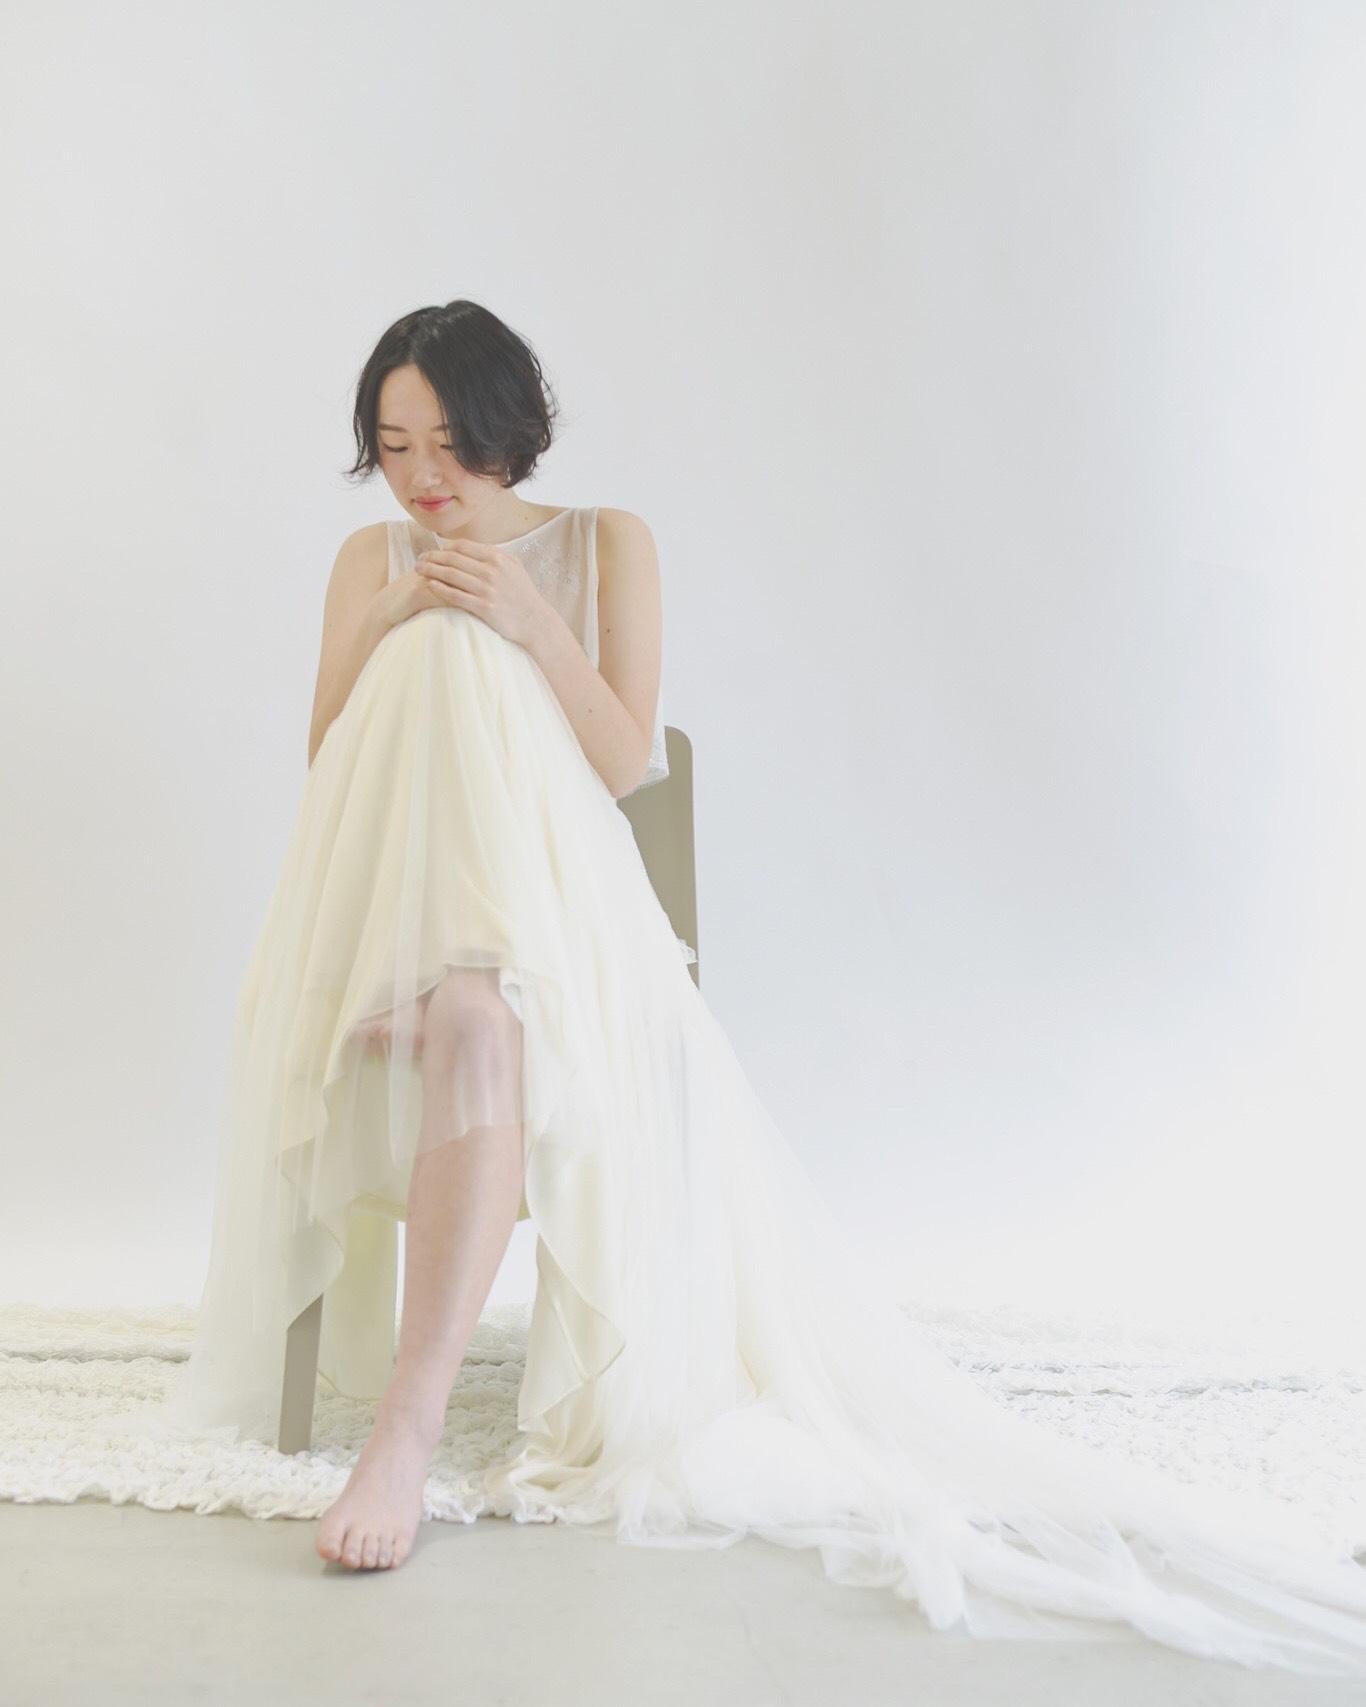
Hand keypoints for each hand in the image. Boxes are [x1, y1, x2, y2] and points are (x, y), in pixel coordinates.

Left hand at [412, 539, 552, 648]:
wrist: (534, 620)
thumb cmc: (523, 593)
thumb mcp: (514, 567)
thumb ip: (494, 555)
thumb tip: (472, 547)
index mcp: (497, 558)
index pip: (462, 546)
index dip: (444, 547)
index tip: (433, 550)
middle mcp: (491, 571)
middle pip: (453, 559)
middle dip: (432, 557)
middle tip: (419, 559)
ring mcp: (487, 589)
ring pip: (451, 575)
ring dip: (431, 571)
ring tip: (418, 570)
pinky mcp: (483, 607)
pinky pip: (456, 596)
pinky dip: (440, 589)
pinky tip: (429, 586)